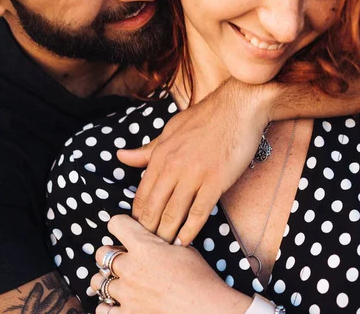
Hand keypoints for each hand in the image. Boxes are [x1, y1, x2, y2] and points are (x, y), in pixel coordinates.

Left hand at [90, 215, 251, 313]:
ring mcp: (126, 293)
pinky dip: (106, 304)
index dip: (121, 224)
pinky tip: (116, 301)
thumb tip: (154, 239)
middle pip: (101, 253)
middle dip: (110, 253)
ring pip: (98, 281)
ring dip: (106, 279)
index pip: (116, 223)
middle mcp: (129, 268)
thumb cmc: (200, 279)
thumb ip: (162, 243)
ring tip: (119, 280)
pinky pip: (102, 308)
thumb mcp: (184, 249)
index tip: (126, 229)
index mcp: (144, 246)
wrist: (206, 309)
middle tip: (122, 257)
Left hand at [118, 78, 272, 244]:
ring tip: (163, 251)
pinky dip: (190, 230)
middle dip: (149, 231)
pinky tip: (185, 241)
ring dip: (167, 234)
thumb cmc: (206, 117)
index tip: (138, 231)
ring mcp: (194, 175)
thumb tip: (120, 156)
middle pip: (154, 208)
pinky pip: (199, 212)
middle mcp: (173, 167)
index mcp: (160, 155)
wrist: (238, 107)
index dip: (138, 217)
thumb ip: (148, 149)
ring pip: (173, 213)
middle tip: (148, 248)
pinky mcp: (215, 181)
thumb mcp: (171, 130)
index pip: (142, 194)